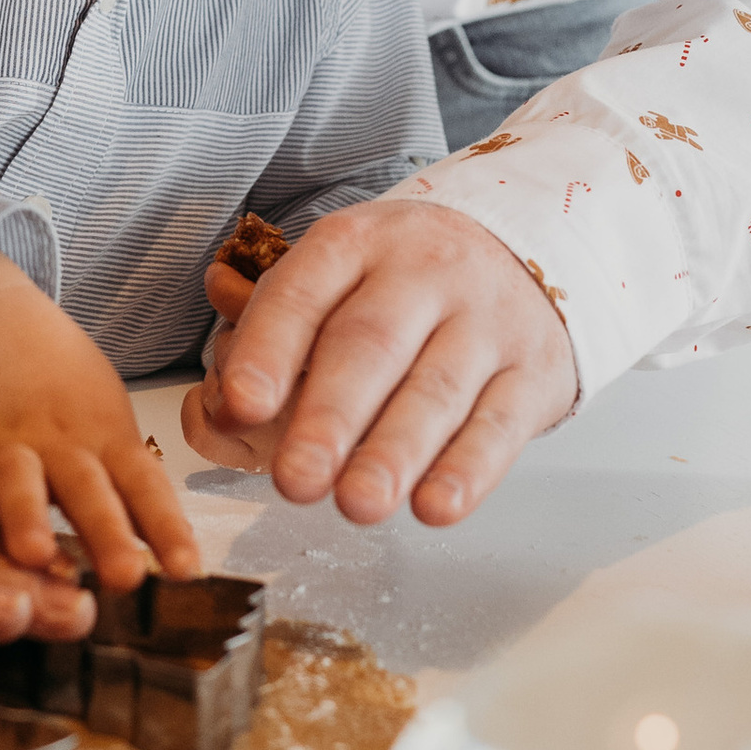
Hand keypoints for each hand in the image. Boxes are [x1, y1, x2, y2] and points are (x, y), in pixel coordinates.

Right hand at [0, 248, 199, 587]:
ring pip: (19, 482)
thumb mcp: (106, 423)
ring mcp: (6, 443)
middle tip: (126, 575)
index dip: (167, 527)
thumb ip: (128, 485)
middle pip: (88, 490)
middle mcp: (60, 444)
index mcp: (106, 439)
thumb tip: (174, 556)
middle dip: (107, 533)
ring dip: (28, 517)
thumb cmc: (60, 386)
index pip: (144, 485)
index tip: (186, 569)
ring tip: (35, 555)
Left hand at [188, 201, 578, 525]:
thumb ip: (268, 342)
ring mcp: (485, 320)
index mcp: (356, 243)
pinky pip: (500, 424)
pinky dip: (467, 470)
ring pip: (436, 390)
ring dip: (393, 453)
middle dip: (329, 417)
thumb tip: (216, 413)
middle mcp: (423, 272)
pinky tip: (434, 506)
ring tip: (357, 504)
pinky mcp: (533, 372)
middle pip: (370, 344)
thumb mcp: (336, 282)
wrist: (528, 256)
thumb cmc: (403, 287)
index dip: (269, 348)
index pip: (303, 290)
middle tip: (295, 479)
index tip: (240, 404)